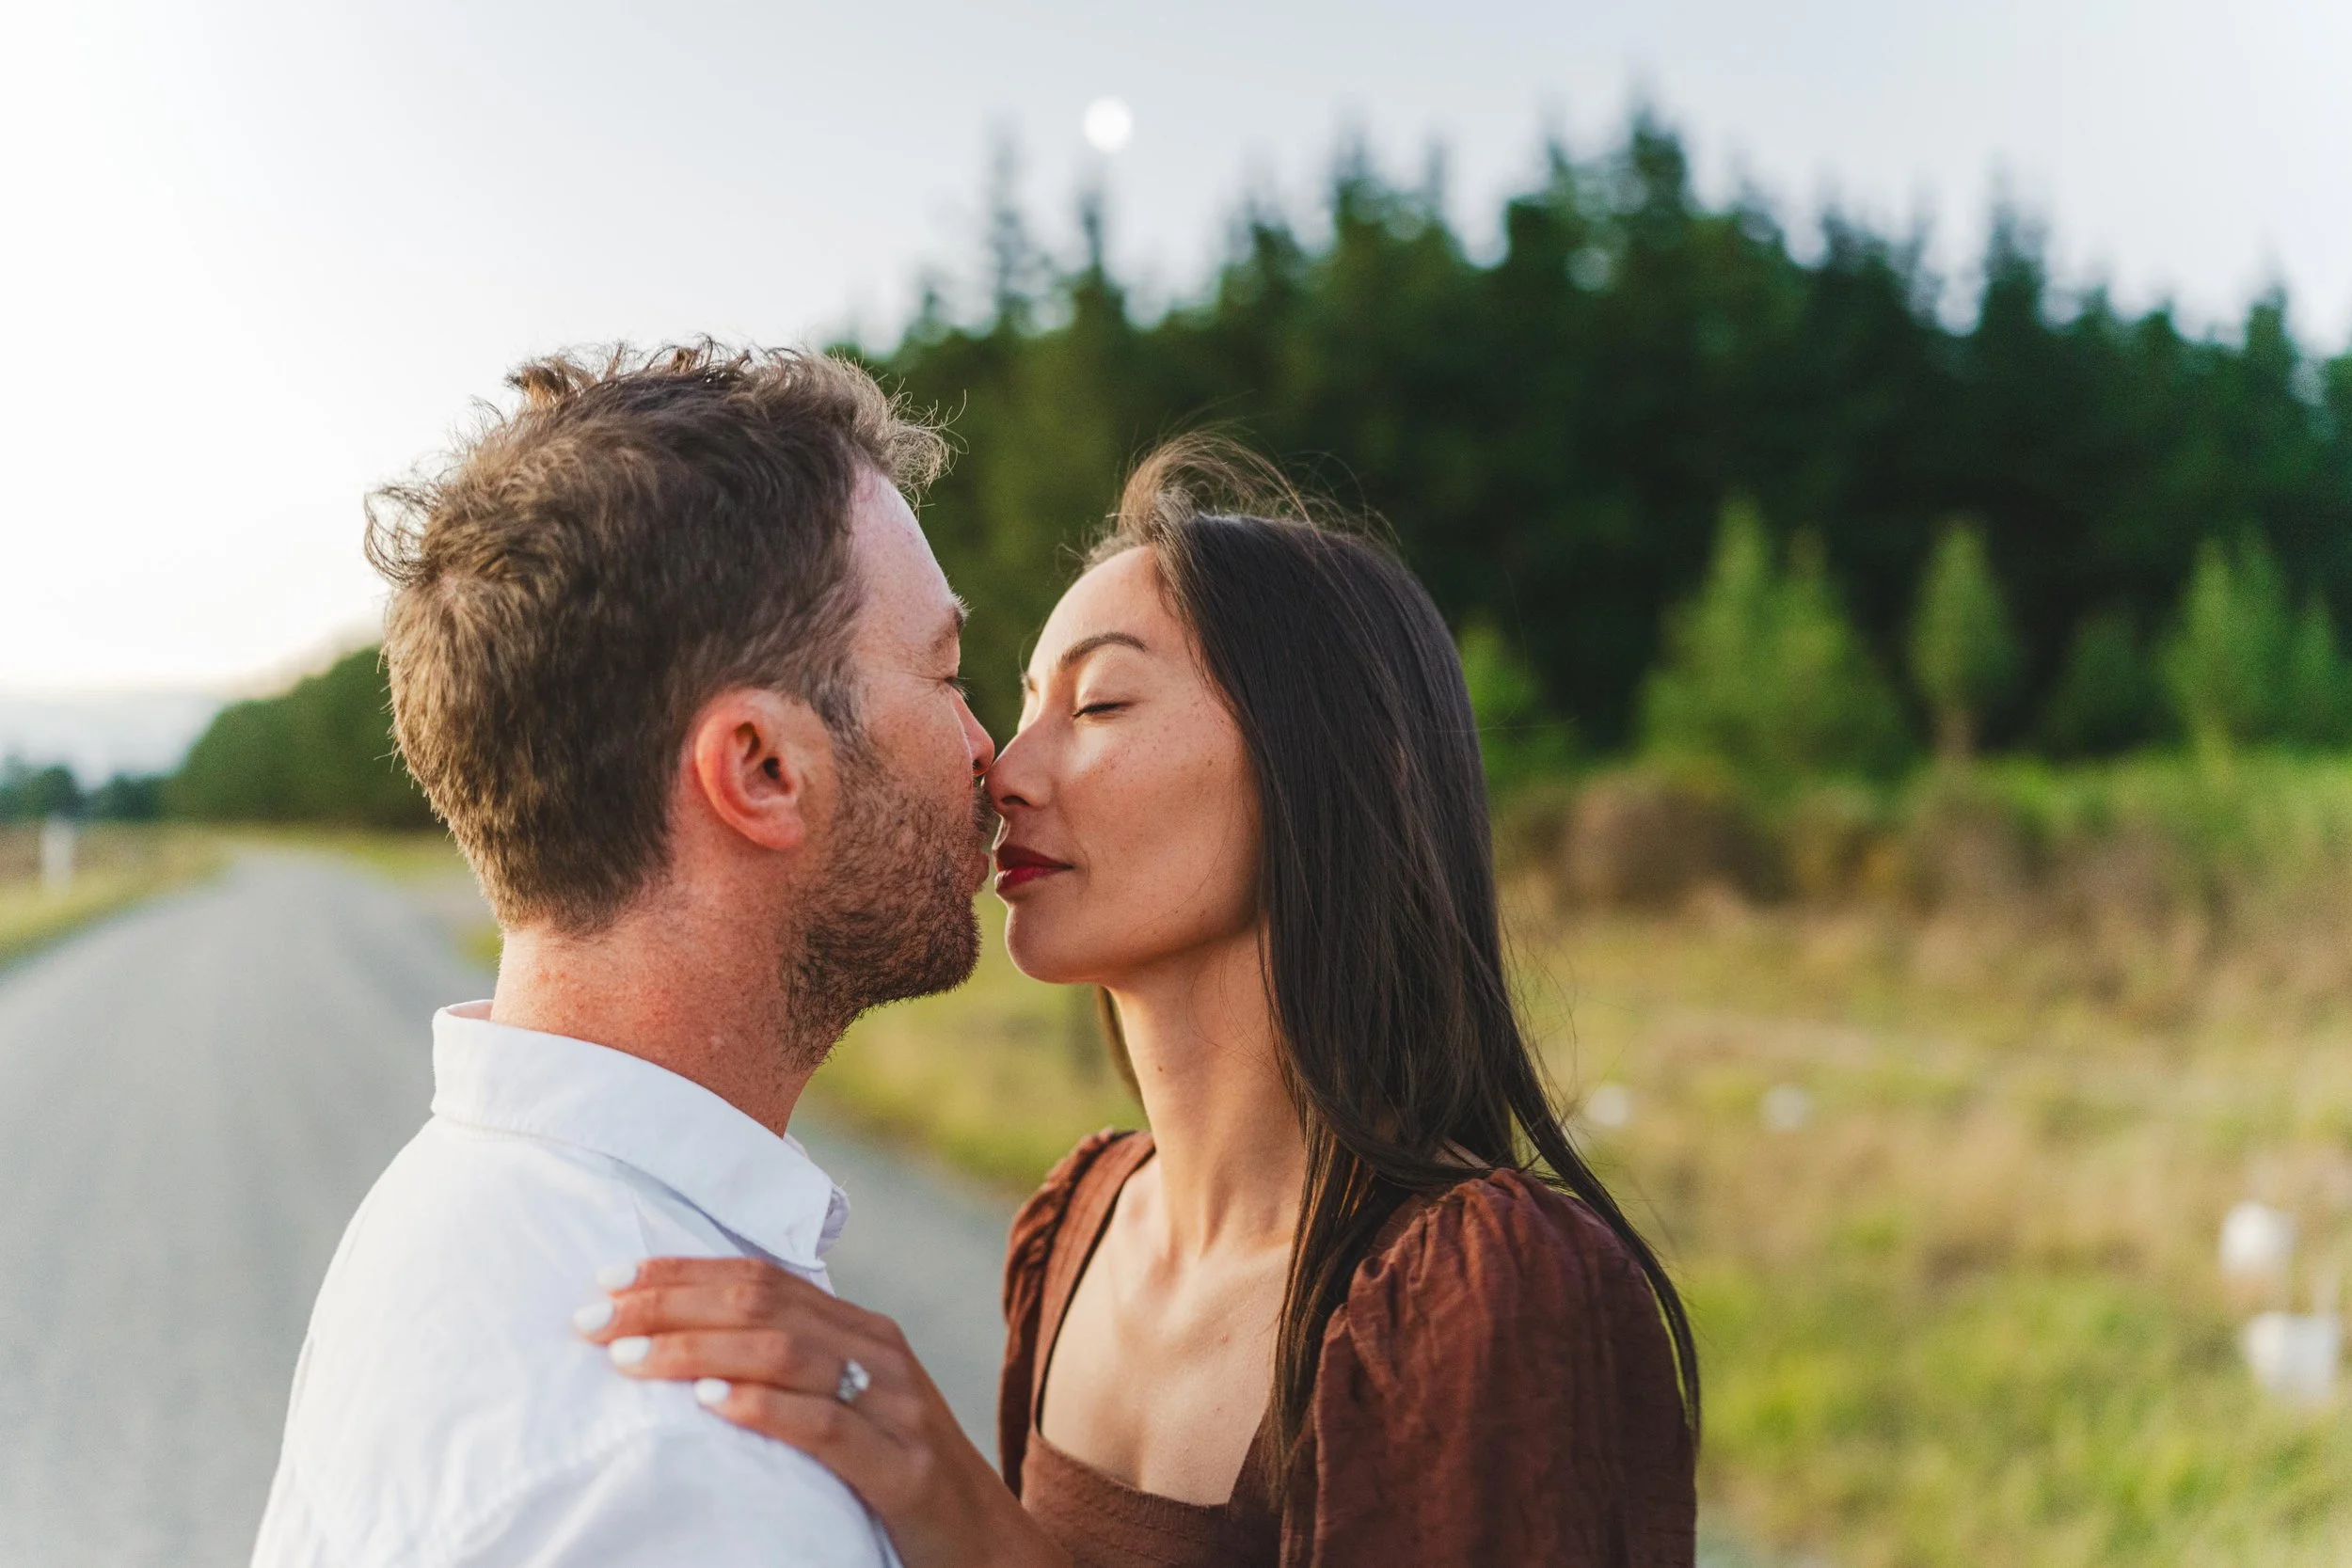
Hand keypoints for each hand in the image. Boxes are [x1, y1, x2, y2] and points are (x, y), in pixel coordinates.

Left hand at [576, 1257, 1067, 1567]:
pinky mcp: (904, 1466)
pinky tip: (711, 1405)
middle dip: (670, 1303)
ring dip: (697, 1350)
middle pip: (762, 1304)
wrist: (989, 1545)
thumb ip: (794, 1370)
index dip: (682, 1272)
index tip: (608, 1281)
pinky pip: (826, 1425)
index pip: (760, 1276)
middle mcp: (880, 1352)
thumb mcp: (851, 1408)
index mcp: (864, 1331)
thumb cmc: (900, 1477)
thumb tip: (693, 1346)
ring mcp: (896, 1406)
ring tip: (628, 1359)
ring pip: (786, 1351)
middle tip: (594, 1320)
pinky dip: (763, 1407)